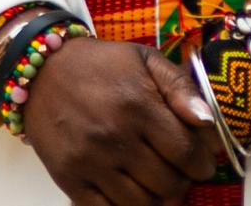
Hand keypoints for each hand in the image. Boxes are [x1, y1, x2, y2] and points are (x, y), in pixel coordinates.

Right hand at [21, 36, 223, 205]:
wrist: (41, 69)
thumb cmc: (100, 65)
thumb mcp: (144, 60)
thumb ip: (180, 86)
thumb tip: (208, 121)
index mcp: (137, 105)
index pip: (186, 153)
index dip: (202, 165)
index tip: (201, 164)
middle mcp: (114, 136)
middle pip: (168, 184)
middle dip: (181, 182)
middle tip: (177, 172)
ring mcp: (89, 161)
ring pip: (142, 204)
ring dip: (157, 198)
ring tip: (155, 182)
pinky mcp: (68, 178)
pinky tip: (131, 192)